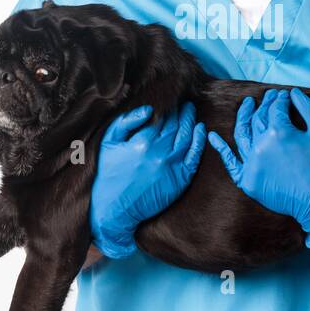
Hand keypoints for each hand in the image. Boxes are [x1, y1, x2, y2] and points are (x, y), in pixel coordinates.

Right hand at [90, 102, 206, 258]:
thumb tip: (148, 109)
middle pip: (177, 126)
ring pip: (187, 137)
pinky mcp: (180, 179)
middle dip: (182, 112)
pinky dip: (199, 141)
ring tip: (191, 112)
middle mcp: (160, 152)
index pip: (162, 118)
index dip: (169, 108)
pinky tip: (200, 130)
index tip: (172, 102)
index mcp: (143, 142)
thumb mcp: (109, 143)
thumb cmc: (109, 174)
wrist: (115, 208)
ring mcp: (172, 166)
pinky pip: (194, 156)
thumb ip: (126, 122)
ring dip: (191, 122)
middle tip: (185, 104)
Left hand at [207, 88, 309, 248]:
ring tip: (246, 105)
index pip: (275, 108)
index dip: (280, 99)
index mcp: (279, 132)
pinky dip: (220, 148)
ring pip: (242, 134)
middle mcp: (260, 146)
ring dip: (243, 117)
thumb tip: (294, 92)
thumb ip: (308, 108)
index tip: (283, 95)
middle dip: (264, 104)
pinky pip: (230, 162)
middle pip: (258, 118)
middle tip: (269, 97)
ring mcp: (251, 164)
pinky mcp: (248, 181)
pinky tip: (212, 136)